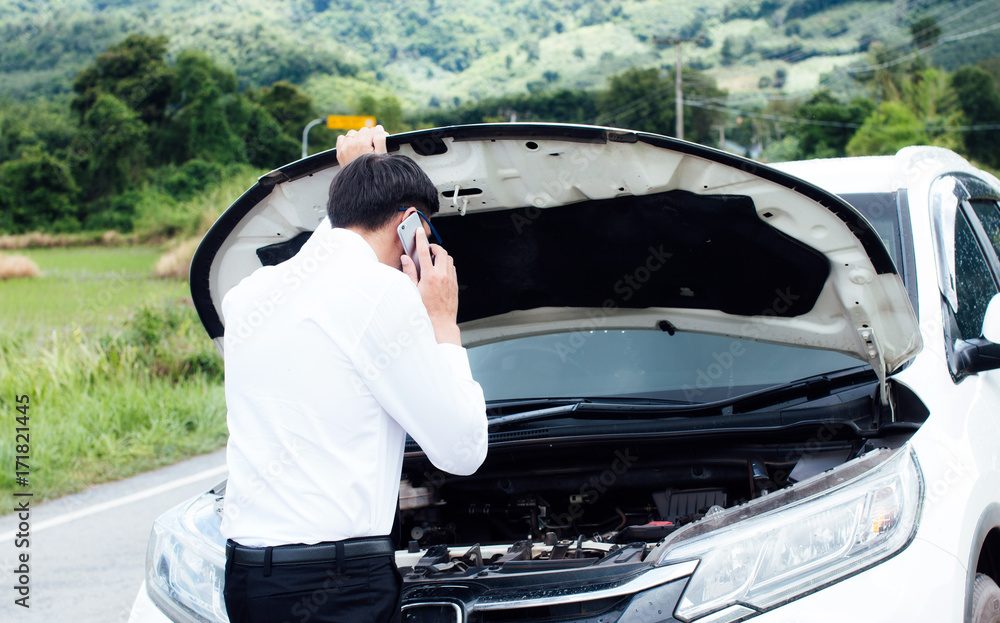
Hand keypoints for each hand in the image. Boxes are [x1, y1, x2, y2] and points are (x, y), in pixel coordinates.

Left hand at [336, 124, 387, 166]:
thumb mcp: (381, 155)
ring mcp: (344, 148)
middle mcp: (352, 144)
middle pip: (364, 130)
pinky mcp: (339, 152)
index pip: (373, 130)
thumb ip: (380, 139)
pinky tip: (353, 148)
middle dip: (369, 136)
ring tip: (363, 148)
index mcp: (363, 143)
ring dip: (358, 137)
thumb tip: (379, 128)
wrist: (360, 185)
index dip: (378, 136)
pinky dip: (347, 140)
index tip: (380, 143)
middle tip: (372, 148)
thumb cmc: (373, 171)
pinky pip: (342, 138)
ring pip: (353, 133)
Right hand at [401, 228, 460, 344]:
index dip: (420, 240)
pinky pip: (452, 268)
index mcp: (429, 276)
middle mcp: (442, 276)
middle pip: (441, 252)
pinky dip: (446, 264)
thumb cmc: (425, 310)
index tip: (419, 232)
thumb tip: (406, 259)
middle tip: (428, 248)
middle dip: (434, 247)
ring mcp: (450, 280)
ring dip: (441, 255)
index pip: (424, 252)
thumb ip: (409, 272)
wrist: (440, 323)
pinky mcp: (455, 285)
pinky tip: (440, 269)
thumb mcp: (413, 290)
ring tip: (433, 258)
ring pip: (449, 259)